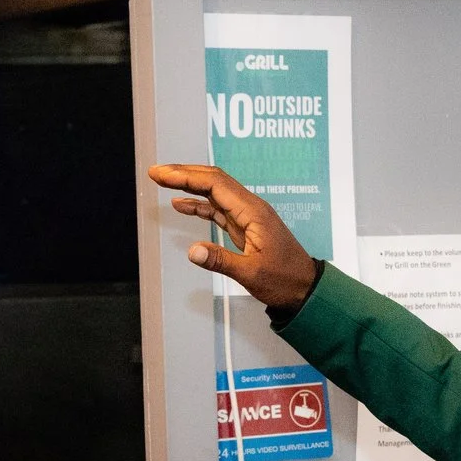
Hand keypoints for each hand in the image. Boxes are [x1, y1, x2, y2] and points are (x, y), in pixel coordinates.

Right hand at [147, 164, 319, 312]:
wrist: (305, 288)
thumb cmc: (284, 280)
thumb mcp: (251, 274)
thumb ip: (220, 260)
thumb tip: (191, 251)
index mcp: (253, 212)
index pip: (214, 183)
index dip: (185, 176)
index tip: (162, 174)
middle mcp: (250, 207)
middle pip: (213, 180)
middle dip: (184, 173)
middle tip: (156, 172)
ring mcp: (247, 215)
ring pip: (214, 191)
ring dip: (189, 185)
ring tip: (163, 181)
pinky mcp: (244, 226)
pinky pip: (218, 208)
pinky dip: (198, 204)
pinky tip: (181, 204)